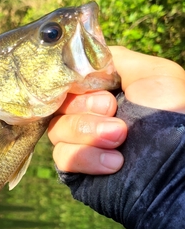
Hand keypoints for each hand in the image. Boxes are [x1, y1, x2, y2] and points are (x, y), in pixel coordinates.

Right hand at [48, 46, 184, 173]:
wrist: (175, 159)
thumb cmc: (170, 113)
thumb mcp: (152, 72)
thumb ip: (113, 59)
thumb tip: (81, 60)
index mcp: (102, 91)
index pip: (66, 81)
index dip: (73, 83)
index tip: (95, 87)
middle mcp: (88, 115)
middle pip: (58, 105)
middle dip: (85, 108)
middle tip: (113, 111)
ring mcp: (82, 143)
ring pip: (57, 130)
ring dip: (89, 133)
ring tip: (120, 138)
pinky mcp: (77, 169)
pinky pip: (62, 156)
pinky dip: (87, 157)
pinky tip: (115, 162)